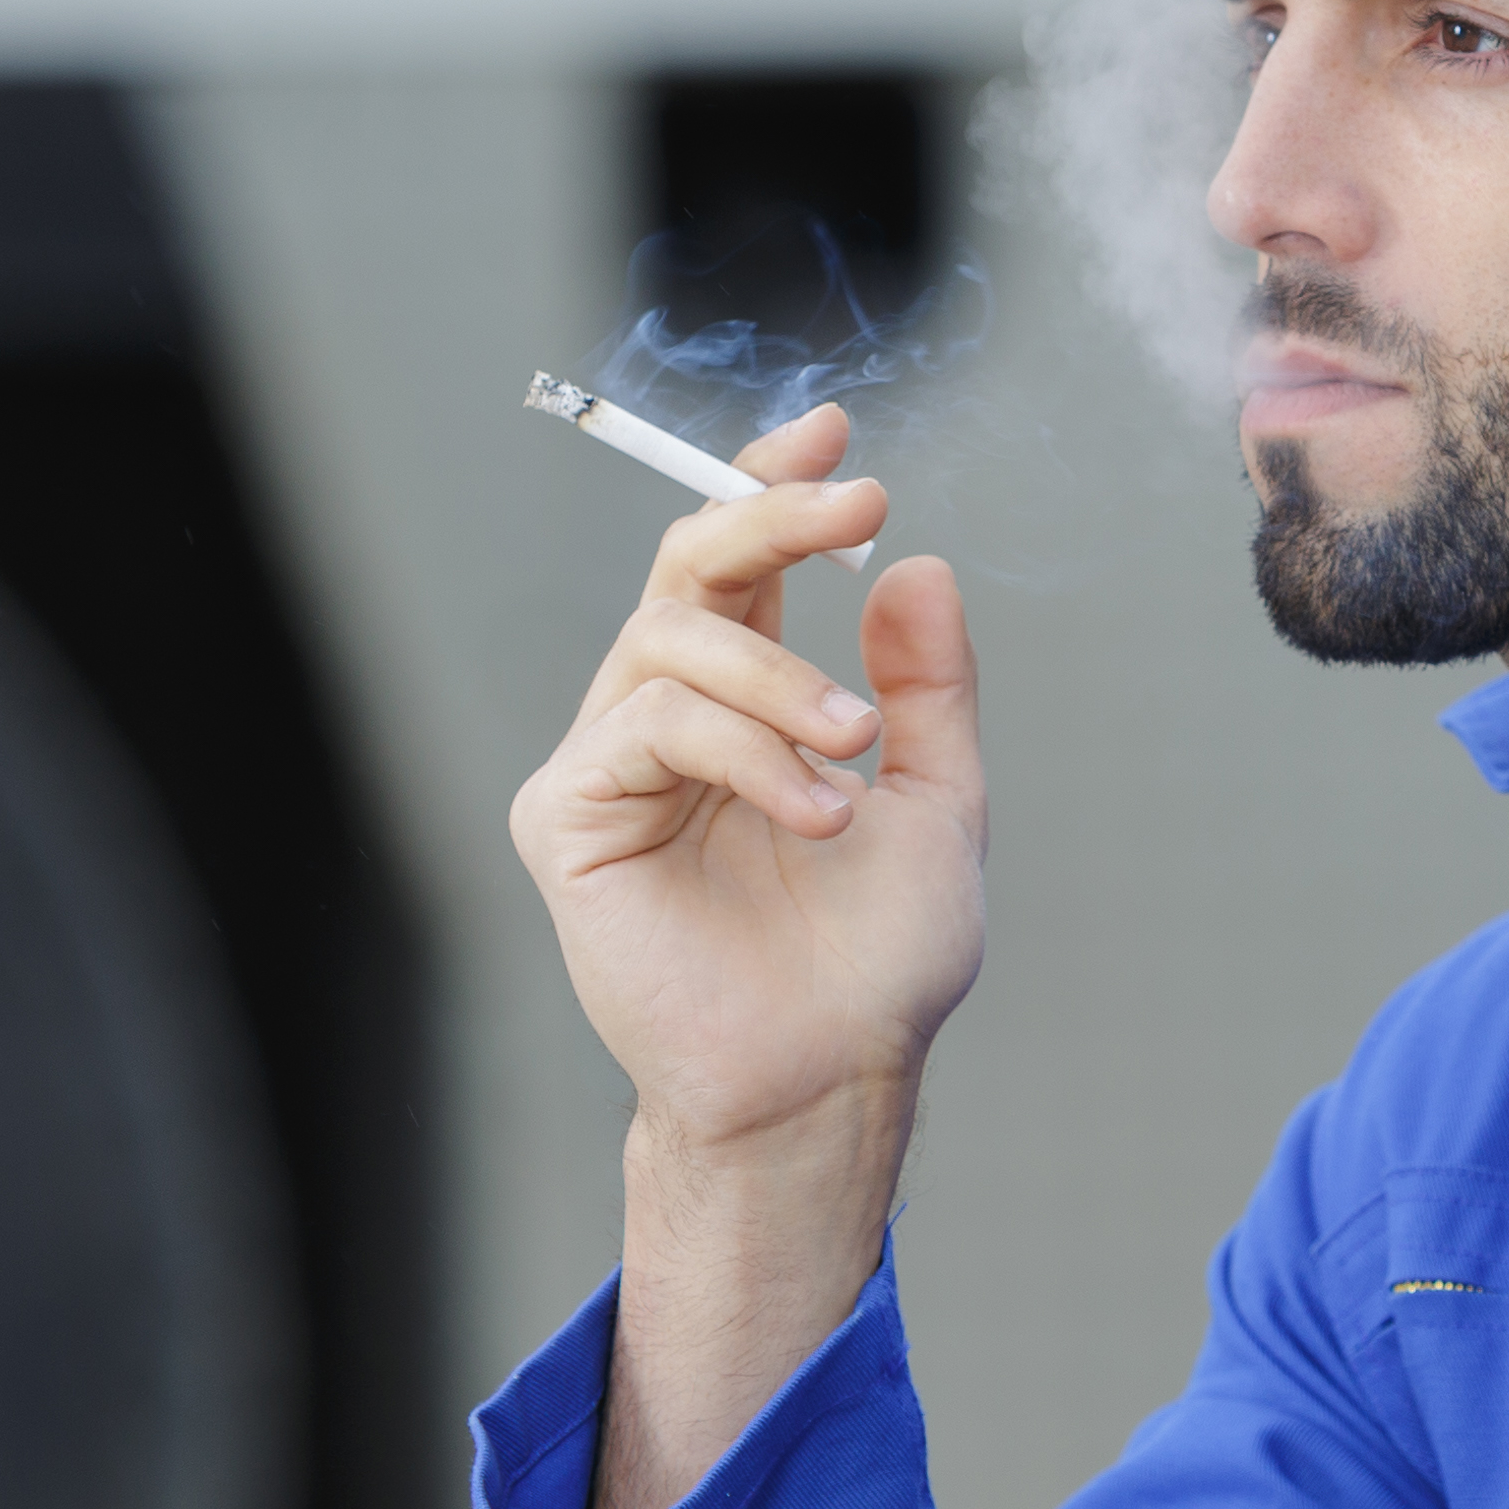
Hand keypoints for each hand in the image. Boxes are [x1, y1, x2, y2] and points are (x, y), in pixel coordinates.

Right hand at [508, 406, 985, 1508]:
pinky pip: (649, 726)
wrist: (826, 1076)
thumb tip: (917, 565)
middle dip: (770, 516)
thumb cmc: (874, 962)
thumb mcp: (937, 802)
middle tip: (856, 503)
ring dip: (783, 678)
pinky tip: (814, 809)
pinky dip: (746, 751)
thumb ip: (926, 689)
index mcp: (748, 706)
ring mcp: (611, 765)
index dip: (773, 484)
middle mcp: (668, 719)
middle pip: (687, 566)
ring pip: (674, 641)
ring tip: (855, 750)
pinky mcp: (571, 817)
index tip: (836, 432)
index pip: (742, 565)